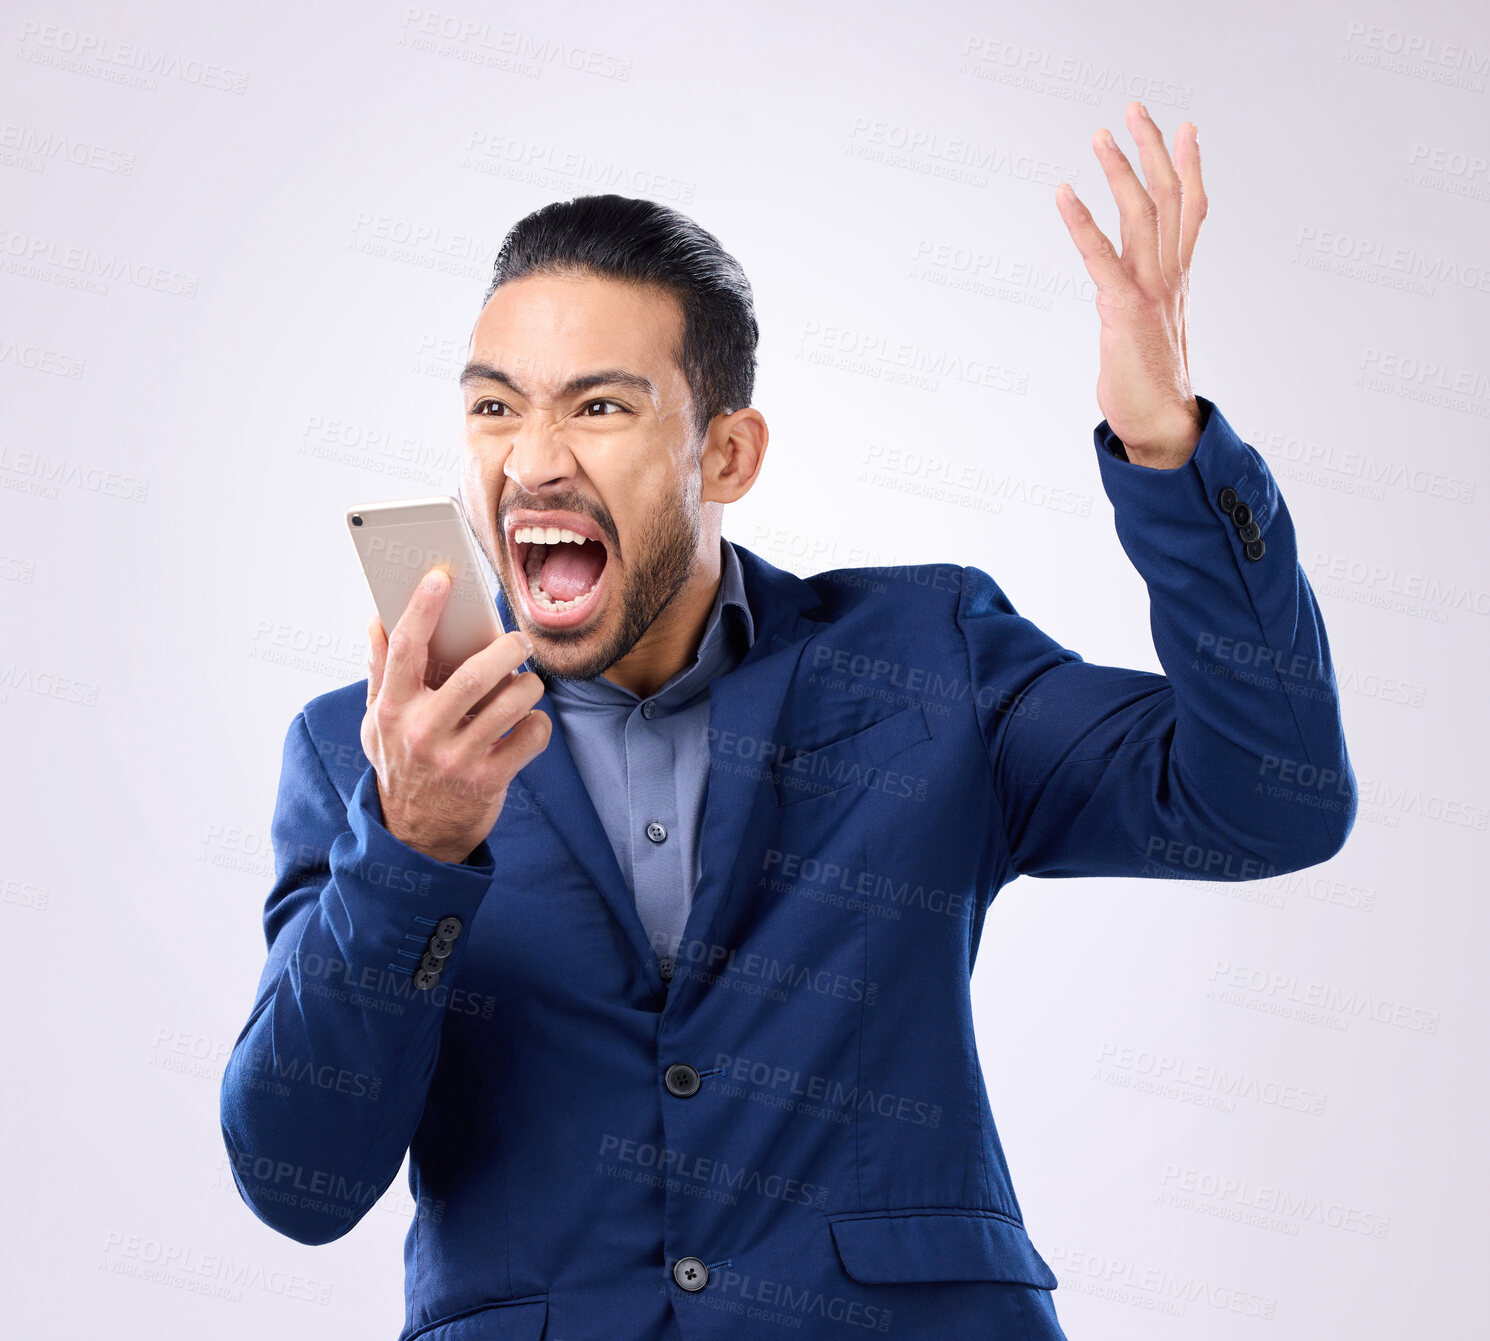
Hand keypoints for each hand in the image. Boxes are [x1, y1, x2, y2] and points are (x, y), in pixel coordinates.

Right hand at [361, 568, 550, 864]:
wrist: (415, 836)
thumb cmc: (400, 765)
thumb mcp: (379, 723)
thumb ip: (380, 672)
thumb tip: (375, 621)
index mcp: (394, 709)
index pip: (406, 649)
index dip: (422, 608)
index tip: (441, 577)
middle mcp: (423, 732)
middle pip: (475, 674)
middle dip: (507, 648)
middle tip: (519, 640)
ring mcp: (457, 759)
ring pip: (513, 702)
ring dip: (528, 685)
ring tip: (525, 684)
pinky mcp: (489, 780)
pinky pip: (532, 736)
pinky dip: (539, 724)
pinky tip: (527, 725)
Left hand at [1056, 101, 1206, 467]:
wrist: (1162, 426)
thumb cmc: (1150, 386)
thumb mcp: (1147, 331)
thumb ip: (1136, 302)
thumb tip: (1116, 296)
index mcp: (1177, 280)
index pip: (1190, 210)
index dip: (1190, 166)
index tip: (1186, 128)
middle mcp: (1170, 277)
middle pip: (1169, 197)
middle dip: (1153, 148)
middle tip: (1135, 109)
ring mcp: (1151, 290)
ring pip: (1142, 214)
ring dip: (1120, 170)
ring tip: (1101, 134)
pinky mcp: (1125, 309)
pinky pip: (1101, 255)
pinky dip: (1081, 221)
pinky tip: (1064, 193)